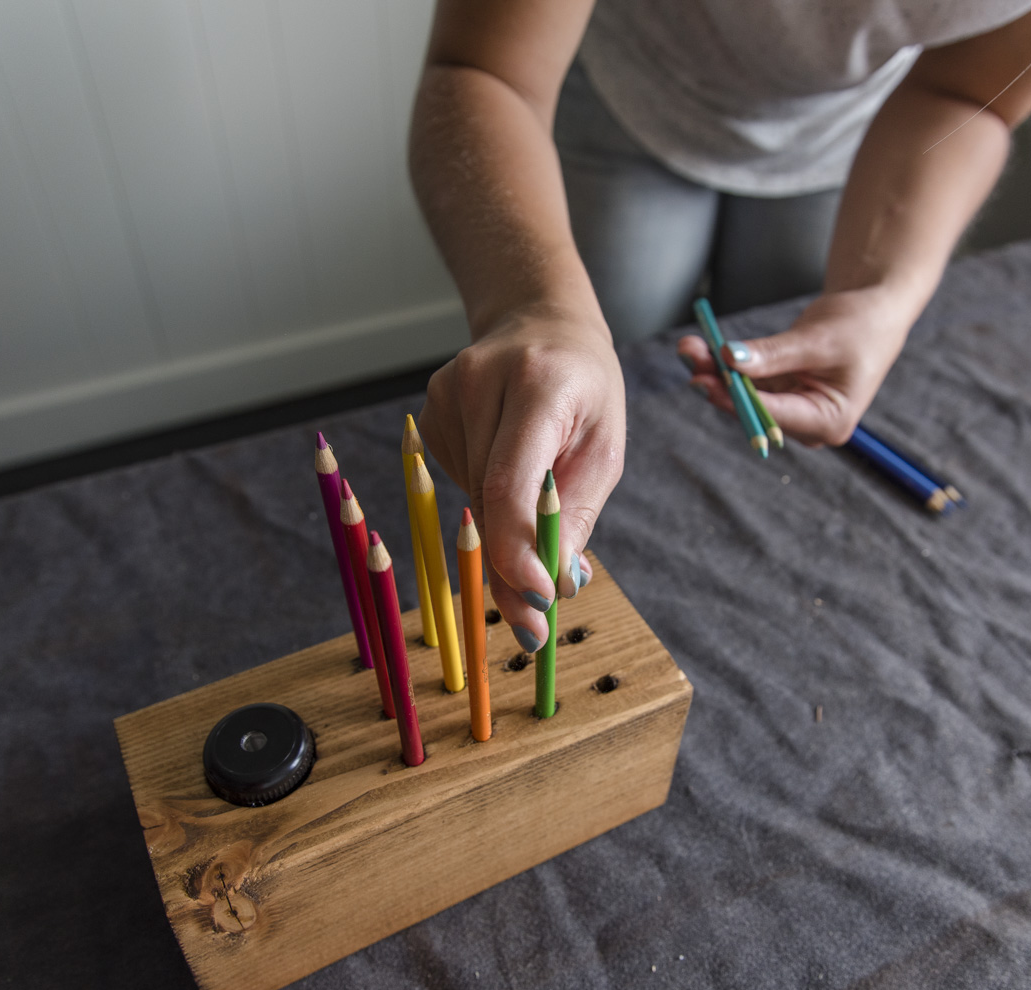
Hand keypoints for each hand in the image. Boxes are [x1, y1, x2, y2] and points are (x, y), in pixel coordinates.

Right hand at [418, 304, 624, 650]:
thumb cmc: (585, 391)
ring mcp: (444, 394)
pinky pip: (457, 481)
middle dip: (512, 568)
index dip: (516, 551)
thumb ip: (575, 516)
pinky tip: (506, 457)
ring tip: (539, 481)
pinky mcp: (427, 411)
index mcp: (538, 383)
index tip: (535, 604)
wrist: (542, 325)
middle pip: (486, 501)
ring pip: (471, 499)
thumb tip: (553, 587)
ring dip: (504, 524)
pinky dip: (486, 494)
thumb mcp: (603, 449)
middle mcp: (480, 381)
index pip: (510, 481)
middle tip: (535, 623)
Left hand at [676, 287, 914, 445]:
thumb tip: (730, 359)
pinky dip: (726, 363)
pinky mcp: (780, 392)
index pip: (774, 415)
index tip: (705, 379)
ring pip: (744, 394)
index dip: (736, 398)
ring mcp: (792, 409)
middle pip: (753, 408)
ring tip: (689, 346)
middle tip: (689, 353)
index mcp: (830, 422)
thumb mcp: (818, 340)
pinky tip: (701, 348)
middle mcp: (808, 424)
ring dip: (716, 370)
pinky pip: (747, 380)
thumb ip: (774, 354)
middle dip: (719, 381)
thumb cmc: (861, 325)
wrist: (875, 310)